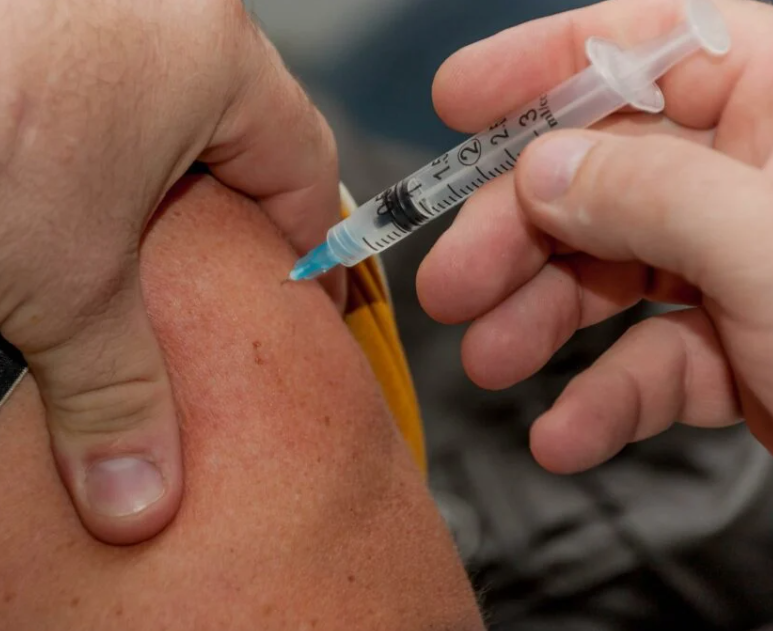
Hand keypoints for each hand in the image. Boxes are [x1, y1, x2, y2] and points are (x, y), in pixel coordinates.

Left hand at [0, 0, 339, 543]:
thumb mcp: (68, 293)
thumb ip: (121, 394)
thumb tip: (139, 495)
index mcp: (212, 51)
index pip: (302, 158)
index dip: (307, 243)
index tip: (292, 294)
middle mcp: (153, 0)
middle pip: (227, 119)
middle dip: (218, 203)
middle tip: (204, 275)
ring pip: (144, 87)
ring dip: (136, 160)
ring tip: (110, 232)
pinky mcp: (3, 2)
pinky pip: (67, 66)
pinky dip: (64, 124)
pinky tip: (31, 173)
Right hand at [419, 0, 772, 471]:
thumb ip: (650, 192)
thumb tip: (543, 168)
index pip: (649, 44)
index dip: (540, 68)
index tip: (454, 100)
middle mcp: (761, 170)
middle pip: (606, 174)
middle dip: (519, 235)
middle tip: (450, 289)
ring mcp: (750, 262)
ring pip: (617, 272)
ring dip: (544, 324)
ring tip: (488, 367)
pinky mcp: (748, 347)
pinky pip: (660, 359)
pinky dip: (608, 400)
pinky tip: (567, 436)